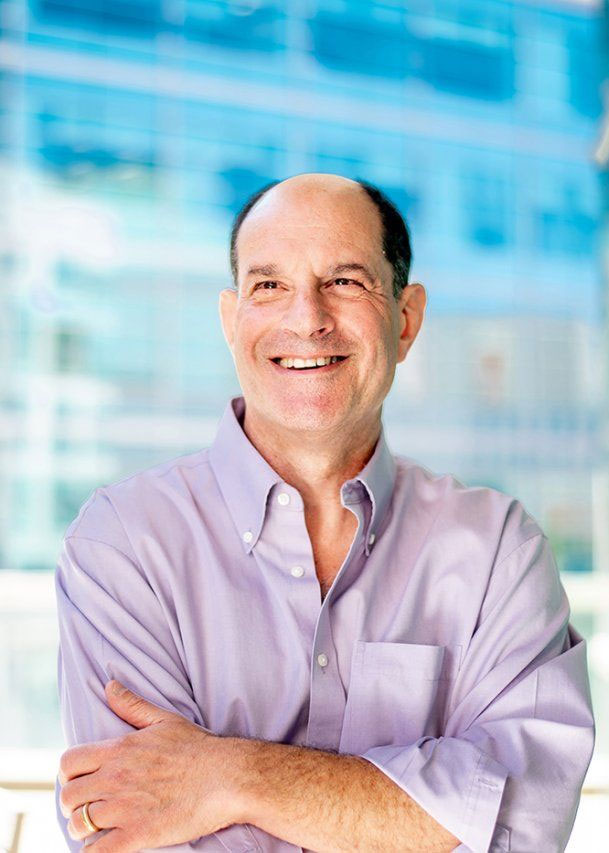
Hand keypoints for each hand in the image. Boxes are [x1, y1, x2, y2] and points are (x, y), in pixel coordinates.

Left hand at [58, 679, 244, 851]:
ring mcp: (125, 807)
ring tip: (94, 830)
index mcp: (119, 749)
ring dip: (82, 829)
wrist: (227, 777)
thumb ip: (132, 705)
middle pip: (68, 796)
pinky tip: (105, 847)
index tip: (79, 781)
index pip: (69, 763)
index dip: (68, 775)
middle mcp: (116, 777)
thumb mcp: (164, 719)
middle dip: (72, 805)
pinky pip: (98, 852)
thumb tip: (109, 686)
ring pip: (79, 825)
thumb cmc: (198, 747)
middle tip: (86, 809)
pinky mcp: (138, 835)